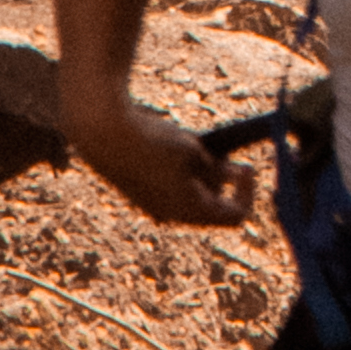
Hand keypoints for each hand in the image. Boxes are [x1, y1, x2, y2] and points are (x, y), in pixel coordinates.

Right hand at [66, 93, 255, 228]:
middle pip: (212, 209)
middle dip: (225, 184)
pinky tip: (178, 150)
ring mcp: (155, 206)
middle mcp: (171, 215)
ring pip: (192, 199)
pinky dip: (184, 175)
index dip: (247, 192)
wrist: (103, 134)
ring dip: (203, 178)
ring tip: (198, 149)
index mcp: (189, 209)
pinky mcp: (142, 194)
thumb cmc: (150, 140)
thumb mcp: (192, 148)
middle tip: (231, 159)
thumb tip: (233, 173)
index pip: (234, 215)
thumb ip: (215, 166)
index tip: (246, 168)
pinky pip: (173, 191)